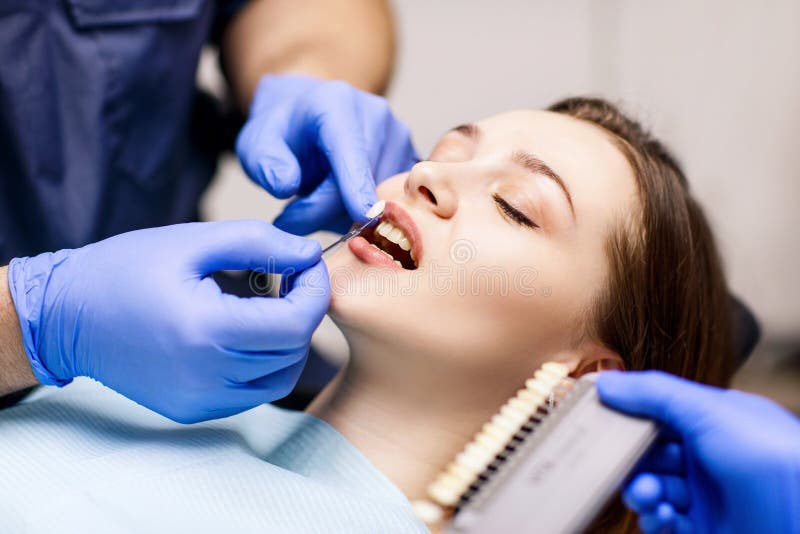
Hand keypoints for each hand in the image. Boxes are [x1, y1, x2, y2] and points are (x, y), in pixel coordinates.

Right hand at [8, 221, 329, 422]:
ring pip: (281, 377)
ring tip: (265, 307)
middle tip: (285, 278)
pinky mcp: (192, 411)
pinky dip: (263, 364)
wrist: (65, 317)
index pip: (298, 323)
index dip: (315, 289)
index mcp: (207, 331)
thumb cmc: (125, 269)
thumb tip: (309, 254)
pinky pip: (253, 393)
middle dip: (304, 310)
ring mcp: (200, 401)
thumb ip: (260, 243)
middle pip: (294, 350)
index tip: (305, 263)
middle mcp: (207, 377)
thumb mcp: (193, 241)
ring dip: (288, 340)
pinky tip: (242, 334)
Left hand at [236, 74, 418, 234]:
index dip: (355, 184)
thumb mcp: (256, 144)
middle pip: (361, 183)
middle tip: (289, 219)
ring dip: (343, 215)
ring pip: (378, 197)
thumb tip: (286, 186)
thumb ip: (265, 163)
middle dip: (323, 212)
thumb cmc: (284, 132)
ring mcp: (398, 139)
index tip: (362, 214)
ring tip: (314, 201)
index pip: (350, 151)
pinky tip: (341, 203)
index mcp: (337, 104)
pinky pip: (393, 200)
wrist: (309, 117)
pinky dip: (365, 214)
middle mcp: (376, 116)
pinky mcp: (409, 161)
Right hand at [597, 371, 799, 533]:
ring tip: (647, 494)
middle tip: (614, 462)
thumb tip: (603, 381)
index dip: (626, 415)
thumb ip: (654, 393)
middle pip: (647, 453)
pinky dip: (654, 519)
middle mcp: (708, 457)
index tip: (595, 416)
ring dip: (639, 490)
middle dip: (628, 458)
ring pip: (651, 488)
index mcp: (713, 420)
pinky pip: (663, 522)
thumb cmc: (772, 457)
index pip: (656, 412)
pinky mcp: (704, 530)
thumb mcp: (709, 410)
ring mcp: (706, 496)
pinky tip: (662, 516)